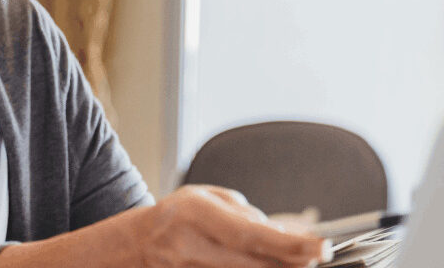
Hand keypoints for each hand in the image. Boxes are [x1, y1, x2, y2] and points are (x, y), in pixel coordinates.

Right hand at [131, 185, 332, 267]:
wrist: (136, 246)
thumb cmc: (176, 218)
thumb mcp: (206, 198)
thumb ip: (245, 213)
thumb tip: (283, 233)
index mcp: (196, 214)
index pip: (252, 235)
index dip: (291, 244)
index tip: (322, 247)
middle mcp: (193, 246)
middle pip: (258, 264)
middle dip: (293, 261)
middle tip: (315, 254)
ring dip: (273, 266)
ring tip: (283, 255)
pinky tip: (260, 261)